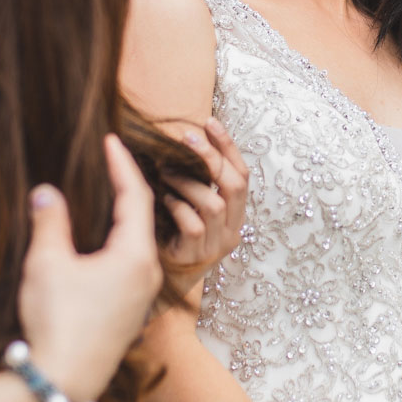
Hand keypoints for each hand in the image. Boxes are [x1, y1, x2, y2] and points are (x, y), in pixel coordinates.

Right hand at [19, 134, 161, 397]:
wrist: (62, 382)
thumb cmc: (58, 323)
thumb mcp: (47, 264)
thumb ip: (49, 221)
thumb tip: (46, 191)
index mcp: (135, 256)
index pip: (136, 196)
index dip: (122, 165)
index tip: (109, 140)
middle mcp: (147, 273)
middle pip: (142, 217)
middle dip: (127, 185)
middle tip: (111, 159)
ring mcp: (140, 296)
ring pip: (138, 242)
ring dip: (122, 216)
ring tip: (105, 192)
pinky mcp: (128, 313)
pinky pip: (130, 264)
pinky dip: (118, 241)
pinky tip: (98, 240)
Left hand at [158, 118, 248, 309]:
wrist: (158, 280)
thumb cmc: (172, 235)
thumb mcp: (190, 205)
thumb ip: (195, 181)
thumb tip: (184, 139)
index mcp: (235, 215)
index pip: (243, 175)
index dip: (229, 147)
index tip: (210, 122)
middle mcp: (232, 230)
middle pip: (235, 185)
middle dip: (212, 157)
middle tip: (188, 138)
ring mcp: (215, 245)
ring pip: (214, 204)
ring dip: (188, 182)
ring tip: (166, 171)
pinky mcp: (195, 255)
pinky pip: (192, 224)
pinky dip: (177, 207)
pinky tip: (163, 199)